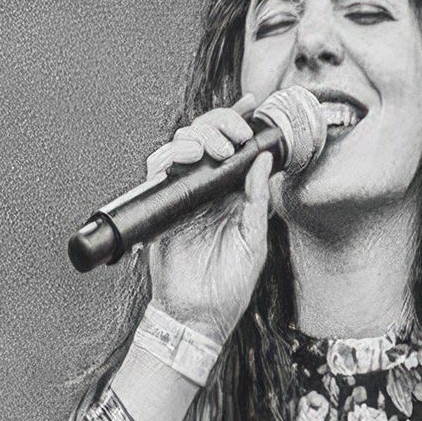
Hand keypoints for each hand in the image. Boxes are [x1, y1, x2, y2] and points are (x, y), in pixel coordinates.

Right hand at [142, 93, 273, 345]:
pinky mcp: (160, 207)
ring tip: (215, 149)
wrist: (198, 317)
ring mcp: (182, 197)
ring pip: (181, 148)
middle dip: (220, 125)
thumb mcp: (253, 242)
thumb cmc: (228, 286)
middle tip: (235, 136)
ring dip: (197, 138)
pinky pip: (158, 171)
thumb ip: (257, 201)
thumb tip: (263, 161)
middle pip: (206, 140)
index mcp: (231, 196)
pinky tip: (185, 157)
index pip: (233, 151)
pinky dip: (169, 157)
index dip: (238, 123)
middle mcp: (206, 192)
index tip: (252, 103)